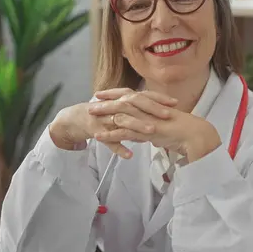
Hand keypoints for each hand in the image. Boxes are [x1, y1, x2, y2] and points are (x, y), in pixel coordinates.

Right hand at [49, 89, 177, 158]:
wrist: (76, 118)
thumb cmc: (105, 113)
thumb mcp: (123, 109)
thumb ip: (141, 110)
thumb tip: (163, 114)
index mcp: (123, 99)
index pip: (144, 95)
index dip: (159, 98)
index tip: (175, 103)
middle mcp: (115, 105)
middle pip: (135, 104)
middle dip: (152, 108)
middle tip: (168, 115)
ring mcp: (105, 117)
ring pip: (123, 120)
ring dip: (138, 125)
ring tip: (152, 132)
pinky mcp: (96, 130)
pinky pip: (108, 140)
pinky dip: (118, 147)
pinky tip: (129, 155)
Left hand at [89, 89, 221, 161]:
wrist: (196, 135)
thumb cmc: (184, 132)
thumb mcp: (165, 127)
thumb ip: (154, 127)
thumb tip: (147, 132)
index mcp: (152, 106)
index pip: (131, 95)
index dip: (116, 93)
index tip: (104, 93)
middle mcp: (148, 109)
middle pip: (123, 101)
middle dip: (106, 101)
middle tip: (92, 101)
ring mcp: (147, 119)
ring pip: (121, 114)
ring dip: (104, 115)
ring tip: (90, 116)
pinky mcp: (147, 131)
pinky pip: (125, 132)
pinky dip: (110, 133)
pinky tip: (99, 136)